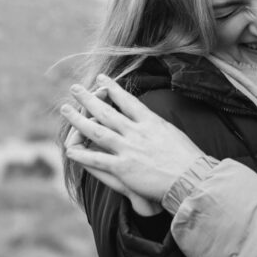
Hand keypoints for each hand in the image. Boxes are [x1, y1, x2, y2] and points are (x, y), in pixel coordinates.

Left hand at [60, 74, 205, 202]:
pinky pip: (96, 159)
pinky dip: (82, 154)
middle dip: (88, 99)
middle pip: (107, 111)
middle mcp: (137, 132)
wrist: (191, 178)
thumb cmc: (188, 159)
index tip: (100, 78)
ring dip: (78, 119)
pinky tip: (69, 149)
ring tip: (65, 109)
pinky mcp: (123, 168)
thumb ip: (157, 126)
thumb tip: (148, 120)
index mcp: (151, 122)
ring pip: (97, 131)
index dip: (111, 88)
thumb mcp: (174, 133)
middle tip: (74, 89)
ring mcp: (128, 149)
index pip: (127, 100)